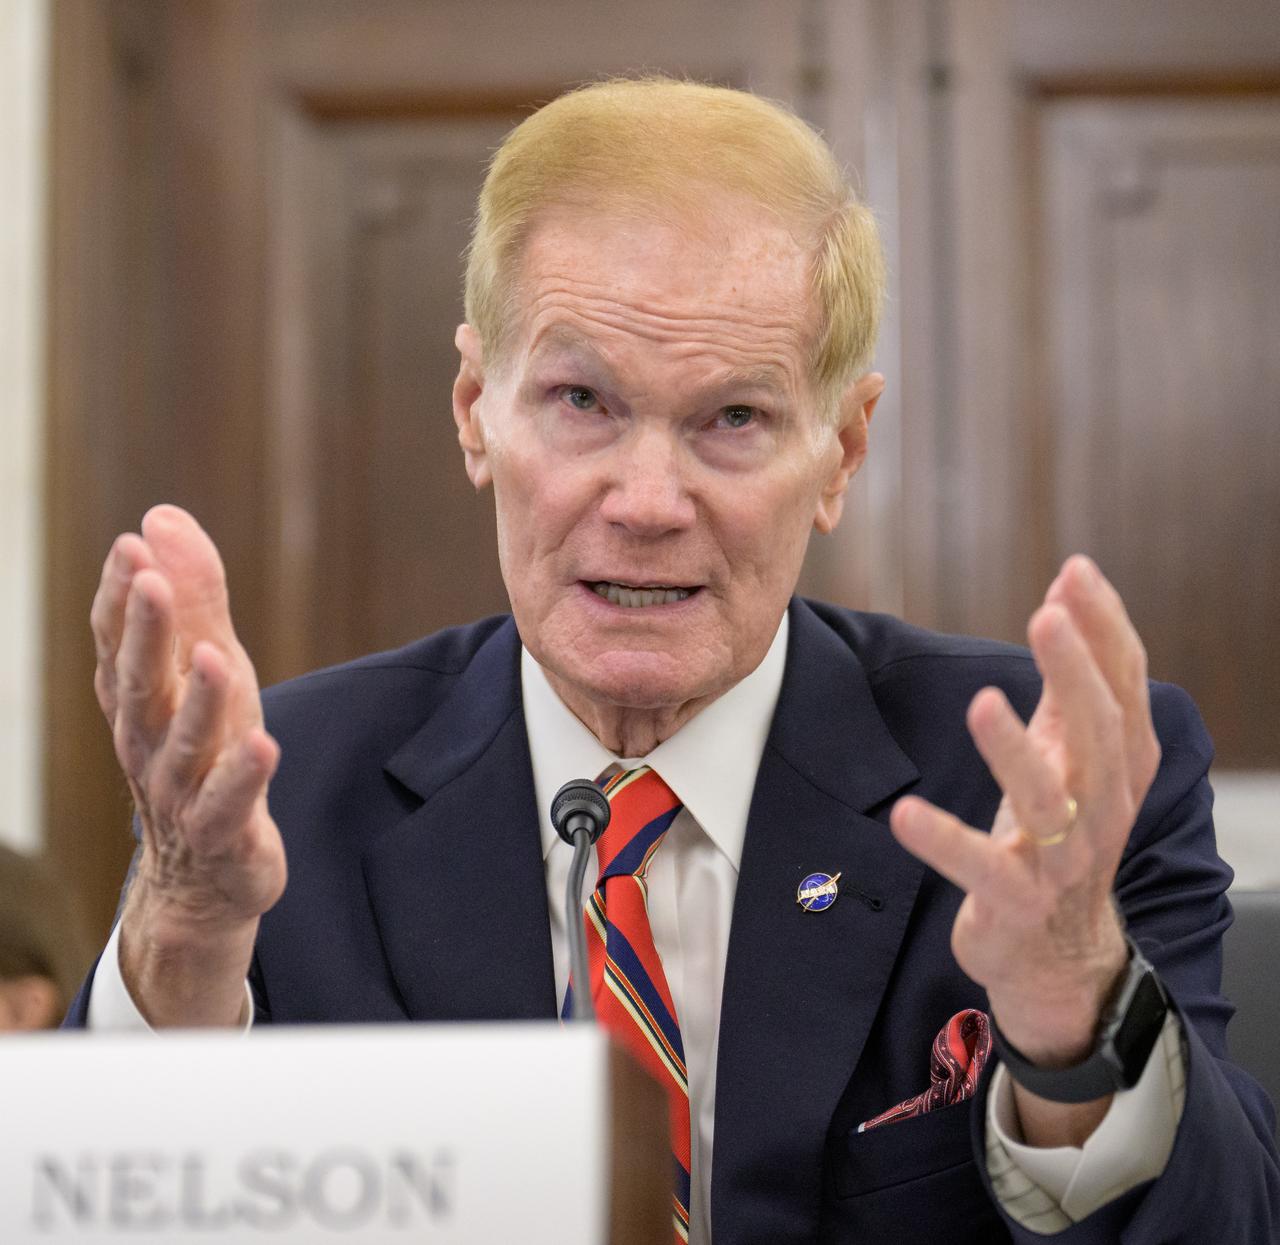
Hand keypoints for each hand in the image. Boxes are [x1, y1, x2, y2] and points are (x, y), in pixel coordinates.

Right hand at [91, 505, 284, 1024]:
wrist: (206, 872)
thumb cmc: (207, 752)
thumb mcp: (207, 668)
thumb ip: (193, 599)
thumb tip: (160, 517)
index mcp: (141, 700)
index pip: (118, 645)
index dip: (120, 598)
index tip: (129, 545)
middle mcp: (149, 743)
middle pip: (140, 686)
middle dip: (144, 632)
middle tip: (147, 579)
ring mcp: (181, 792)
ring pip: (183, 745)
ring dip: (197, 700)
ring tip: (214, 655)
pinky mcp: (222, 833)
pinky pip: (228, 805)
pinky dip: (243, 776)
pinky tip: (263, 744)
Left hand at [890, 557, 1159, 1072]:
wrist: (1058, 953)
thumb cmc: (1060, 836)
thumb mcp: (1073, 759)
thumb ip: (1071, 687)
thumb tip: (1065, 596)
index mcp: (1118, 767)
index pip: (1124, 689)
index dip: (1105, 631)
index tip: (1076, 572)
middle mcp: (1101, 809)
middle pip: (1098, 736)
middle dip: (1075, 674)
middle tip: (1048, 617)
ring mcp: (1060, 861)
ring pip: (1047, 802)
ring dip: (1015, 751)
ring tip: (984, 703)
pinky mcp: (1013, 901)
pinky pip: (980, 869)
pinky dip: (944, 841)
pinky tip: (905, 814)